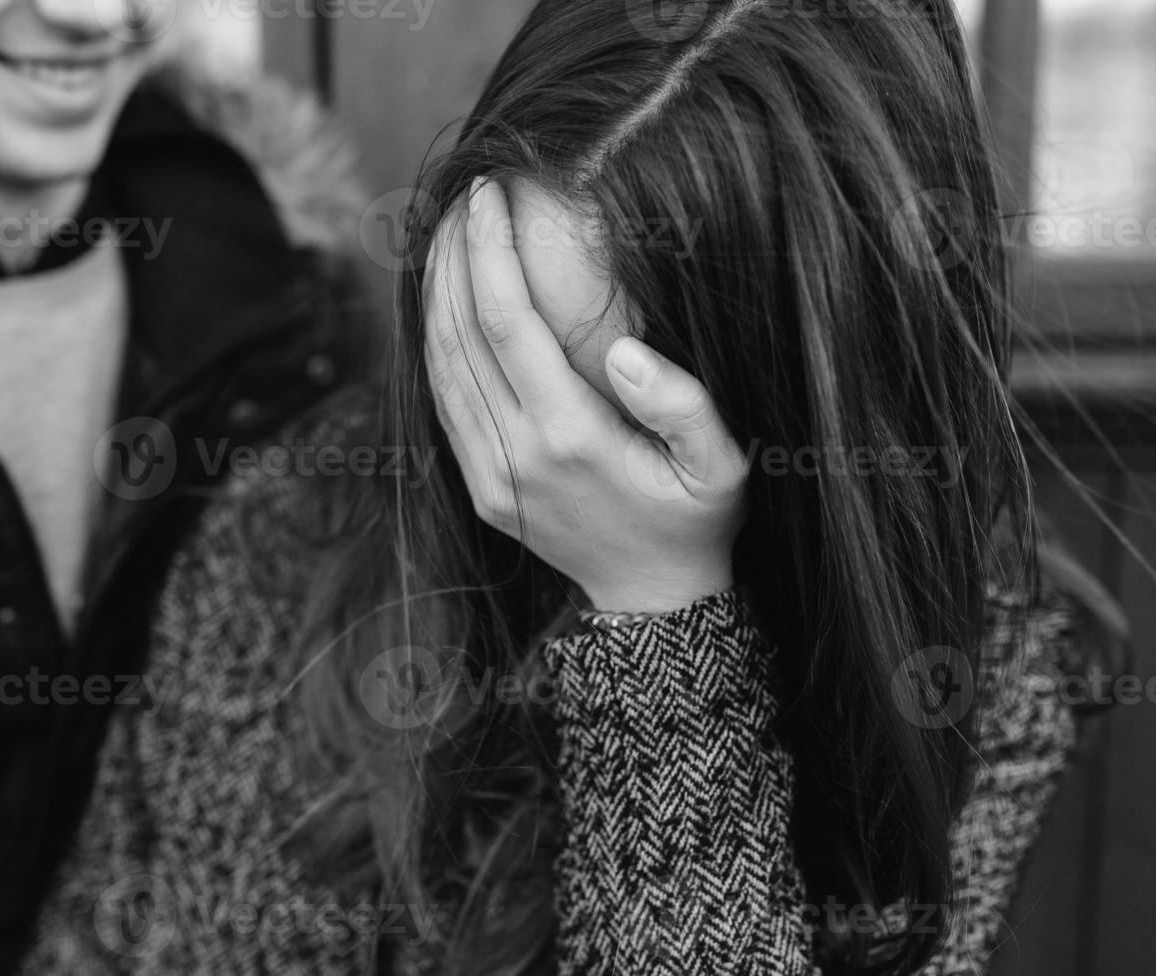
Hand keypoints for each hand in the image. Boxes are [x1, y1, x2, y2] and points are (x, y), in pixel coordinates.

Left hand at [423, 178, 749, 614]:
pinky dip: (436, 346)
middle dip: (451, 258)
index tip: (488, 197)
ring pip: (441, 367)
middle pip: (460, 335)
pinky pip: (444, 404)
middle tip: (460, 199)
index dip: (488, 252)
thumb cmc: (695, 519)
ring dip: (435, 296)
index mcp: (570, 436)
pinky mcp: (480, 487)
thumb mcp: (721, 464)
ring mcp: (490, 474)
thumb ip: (682, 404)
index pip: (507, 322)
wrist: (653, 599)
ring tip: (443, 235)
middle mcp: (517, 454)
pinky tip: (443, 305)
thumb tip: (625, 349)